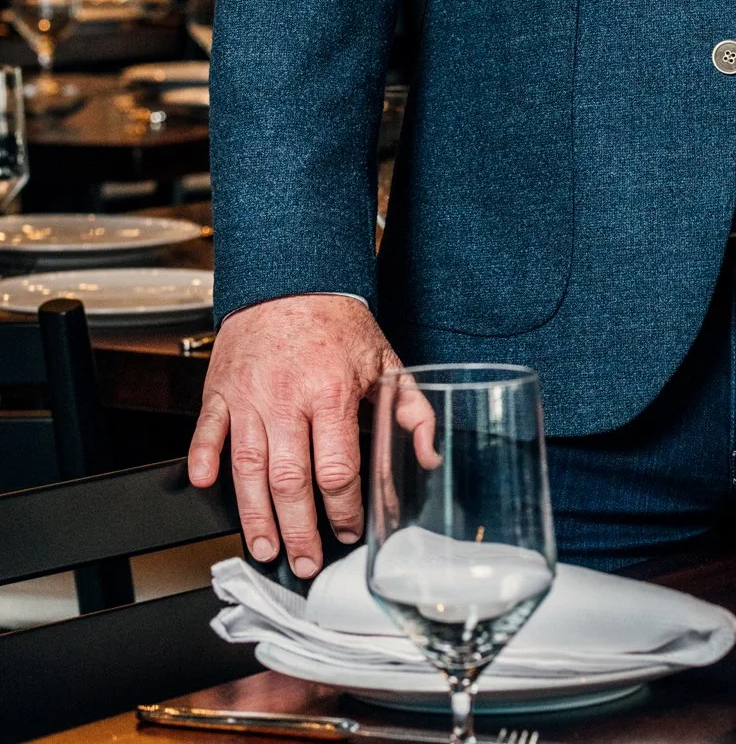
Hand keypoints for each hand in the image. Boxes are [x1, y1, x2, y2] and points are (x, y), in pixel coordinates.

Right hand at [187, 294, 400, 579]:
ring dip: (254, 516)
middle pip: (291, 482)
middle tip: (305, 562)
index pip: (339, 469)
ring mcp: (248, 398)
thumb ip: (411, 410)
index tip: (349, 530)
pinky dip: (203, 460)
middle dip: (300, 530)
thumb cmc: (338, 323)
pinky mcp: (220, 391)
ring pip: (247, 469)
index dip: (345, 510)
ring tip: (265, 548)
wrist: (291, 278)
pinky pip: (206, 432)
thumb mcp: (387, 360)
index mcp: (331, 393)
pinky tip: (206, 486)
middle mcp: (287, 399)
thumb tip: (427, 455)